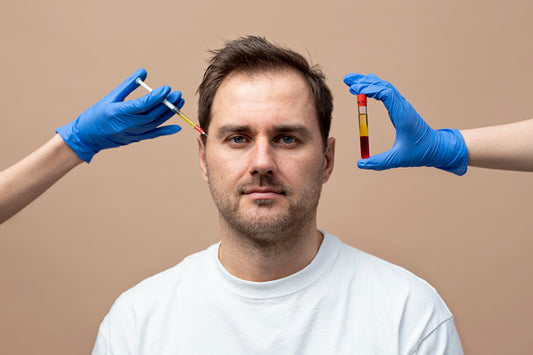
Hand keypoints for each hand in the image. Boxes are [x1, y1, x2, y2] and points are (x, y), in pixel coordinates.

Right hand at [56, 68, 183, 161]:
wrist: (88, 137)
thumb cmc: (97, 114)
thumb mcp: (111, 97)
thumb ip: (128, 85)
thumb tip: (143, 72)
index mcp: (118, 112)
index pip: (142, 105)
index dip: (156, 97)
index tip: (167, 88)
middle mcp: (128, 125)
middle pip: (152, 114)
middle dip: (167, 104)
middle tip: (177, 94)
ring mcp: (133, 134)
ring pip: (155, 123)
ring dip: (169, 113)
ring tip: (179, 102)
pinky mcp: (136, 139)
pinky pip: (153, 135)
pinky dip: (166, 131)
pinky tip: (177, 127)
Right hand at [343, 73, 467, 174]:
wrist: (437, 148)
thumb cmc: (420, 153)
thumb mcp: (398, 159)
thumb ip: (379, 162)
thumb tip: (360, 164)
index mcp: (402, 115)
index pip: (386, 93)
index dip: (369, 89)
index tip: (354, 90)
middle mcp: (402, 106)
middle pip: (383, 85)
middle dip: (364, 81)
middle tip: (347, 80)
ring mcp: (402, 106)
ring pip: (384, 87)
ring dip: (368, 82)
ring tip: (351, 82)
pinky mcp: (401, 108)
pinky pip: (386, 92)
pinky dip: (374, 88)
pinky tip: (364, 90)